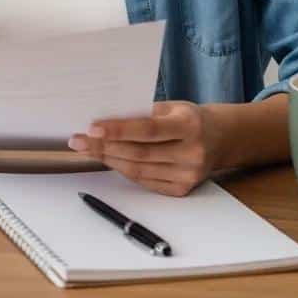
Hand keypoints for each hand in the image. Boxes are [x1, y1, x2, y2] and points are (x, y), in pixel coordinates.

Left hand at [68, 101, 223, 196]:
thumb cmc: (187, 118)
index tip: (91, 128)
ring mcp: (188, 175)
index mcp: (189, 125)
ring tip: (86, 149)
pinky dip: (122, 170)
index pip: (148, 129)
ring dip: (108, 159)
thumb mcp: (170, 107)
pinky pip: (144, 181)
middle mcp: (192, 153)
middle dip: (103, 146)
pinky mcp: (182, 189)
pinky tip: (107, 159)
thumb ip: (141, 113)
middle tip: (77, 140)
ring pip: (138, 169)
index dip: (118, 130)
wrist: (220, 139)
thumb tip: (103, 119)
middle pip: (139, 152)